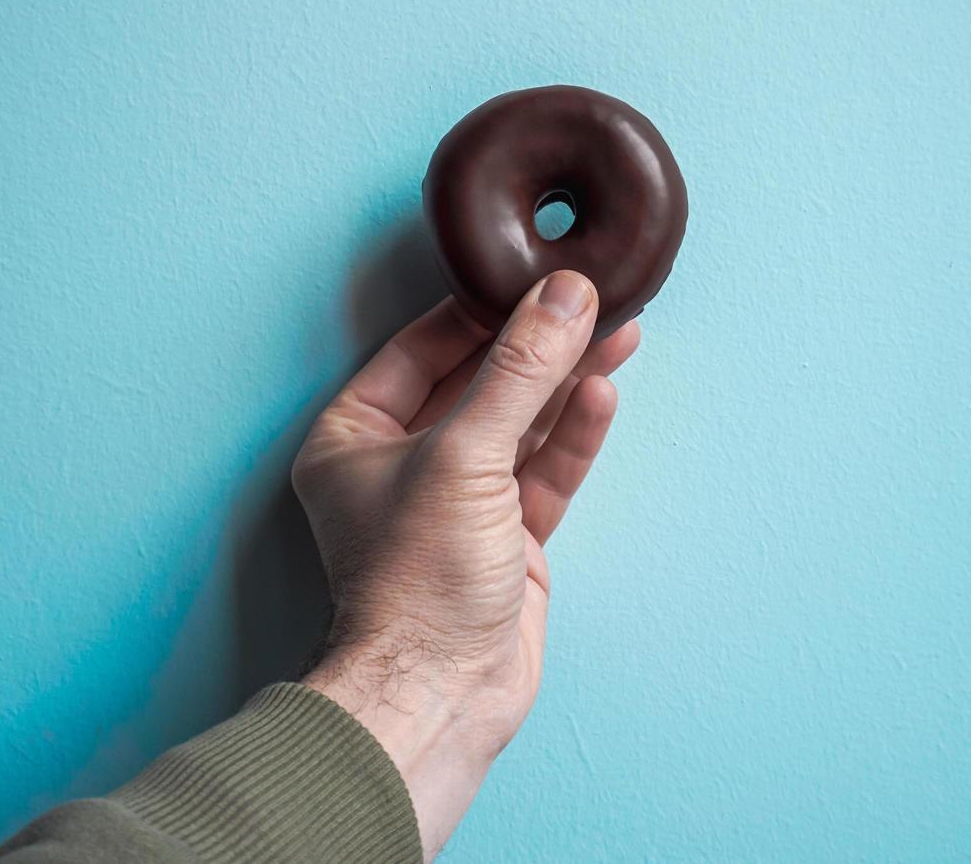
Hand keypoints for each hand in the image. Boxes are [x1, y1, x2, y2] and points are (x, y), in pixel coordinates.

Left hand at [294, 271, 638, 857]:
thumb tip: (564, 297)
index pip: (417, 350)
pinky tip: (601, 391)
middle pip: (478, 384)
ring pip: (520, 425)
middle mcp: (402, 465)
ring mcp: (459, 503)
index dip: (475, 310)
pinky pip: (543, 471)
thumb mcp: (463, 456)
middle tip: (588, 298)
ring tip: (617, 329)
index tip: (527, 276)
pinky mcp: (507, 538)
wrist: (441, 693)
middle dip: (535, 343)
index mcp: (353, 437)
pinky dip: (573, 435)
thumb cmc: (415, 581)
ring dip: (565, 382)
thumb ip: (517, 373)